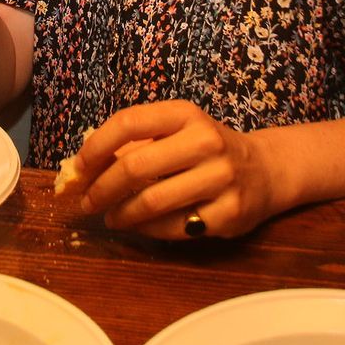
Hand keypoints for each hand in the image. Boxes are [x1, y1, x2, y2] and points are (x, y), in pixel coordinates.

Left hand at [66, 100, 275, 239]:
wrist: (265, 170)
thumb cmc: (207, 149)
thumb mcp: (177, 132)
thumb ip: (136, 144)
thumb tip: (83, 169)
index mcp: (185, 114)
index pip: (129, 123)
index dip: (97, 146)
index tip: (79, 166)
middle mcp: (205, 141)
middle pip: (136, 166)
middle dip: (101, 188)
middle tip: (86, 201)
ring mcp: (220, 178)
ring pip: (152, 202)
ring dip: (121, 214)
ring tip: (109, 217)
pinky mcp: (228, 213)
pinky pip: (174, 227)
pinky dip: (148, 230)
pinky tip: (139, 226)